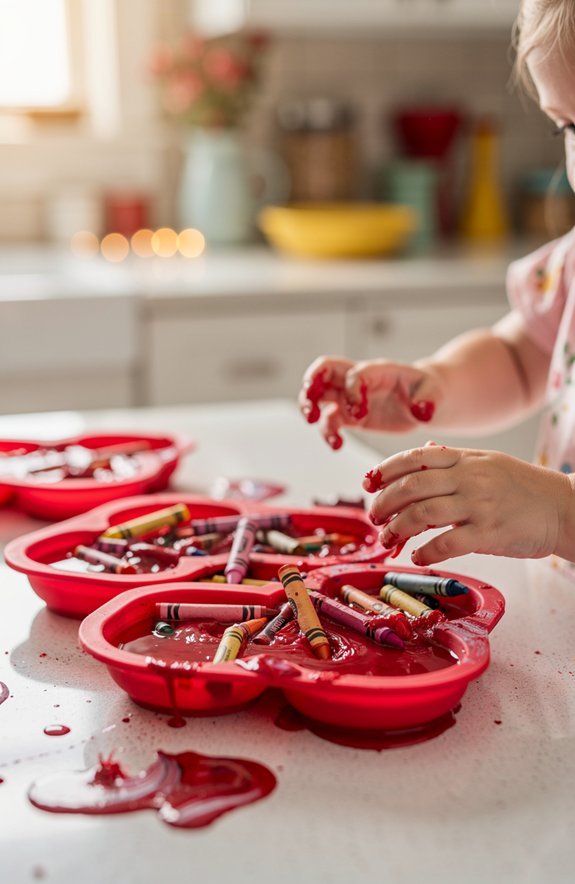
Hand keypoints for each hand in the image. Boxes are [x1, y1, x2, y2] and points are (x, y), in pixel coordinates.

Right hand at [298, 356, 439, 449]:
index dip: (352, 392)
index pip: (355, 373)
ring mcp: (351, 397)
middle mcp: (359, 380)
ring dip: (309, 407)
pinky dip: (327, 433)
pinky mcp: (350, 415)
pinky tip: (337, 446)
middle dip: (312, 385)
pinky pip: (330, 420)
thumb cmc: (429, 390)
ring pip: (320, 395)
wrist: (426, 399)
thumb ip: (427, 401)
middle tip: (312, 408)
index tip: (360, 413)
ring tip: (313, 423)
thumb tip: (421, 412)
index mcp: (378, 371)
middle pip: (324, 370)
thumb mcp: (434, 393)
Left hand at [363, 443, 574, 563]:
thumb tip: (419, 457)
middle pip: (412, 486)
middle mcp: (469, 478)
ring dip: (398, 529)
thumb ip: (453, 461)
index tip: (368, 483)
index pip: (415, 457)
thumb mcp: (488, 462)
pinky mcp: (490, 533)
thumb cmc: (523, 488)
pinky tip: (417, 556)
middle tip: (374, 517)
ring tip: (388, 539)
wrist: (563, 507)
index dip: (386, 469)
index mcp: (465, 458)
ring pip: (423, 513)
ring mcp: (479, 505)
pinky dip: (425, 551)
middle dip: (384, 503)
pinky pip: (448, 543)